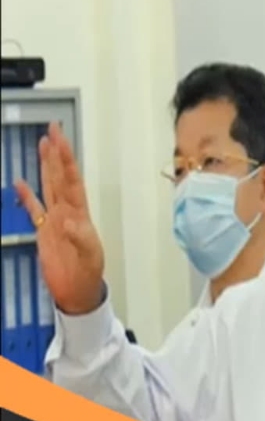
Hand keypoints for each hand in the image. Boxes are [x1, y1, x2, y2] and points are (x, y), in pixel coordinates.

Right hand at [14, 123, 106, 315]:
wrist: (78, 290)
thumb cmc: (88, 273)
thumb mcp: (88, 256)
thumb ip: (80, 238)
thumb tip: (69, 222)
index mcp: (79, 213)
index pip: (72, 180)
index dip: (66, 160)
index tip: (61, 140)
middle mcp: (67, 211)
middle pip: (60, 176)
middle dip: (57, 153)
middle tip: (53, 130)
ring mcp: (55, 219)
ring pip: (49, 185)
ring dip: (45, 166)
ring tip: (42, 144)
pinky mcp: (43, 231)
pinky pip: (33, 208)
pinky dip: (26, 195)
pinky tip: (19, 181)